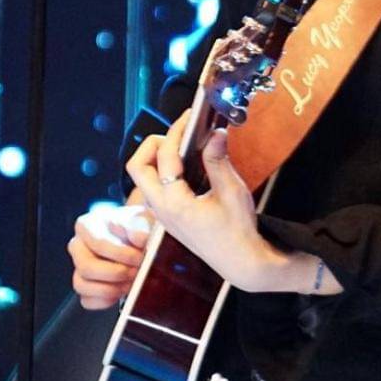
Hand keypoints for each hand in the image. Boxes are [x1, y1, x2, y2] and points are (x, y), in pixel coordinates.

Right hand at [68, 191, 152, 309]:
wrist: (142, 241)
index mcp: (87, 225)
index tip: (140, 257)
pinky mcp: (86, 287)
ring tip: (130, 283)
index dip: (121, 254)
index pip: (98, 243)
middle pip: (86, 267)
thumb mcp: (143, 219)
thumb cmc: (139, 227)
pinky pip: (87, 301)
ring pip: (82, 285)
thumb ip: (140, 225)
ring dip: (110, 289)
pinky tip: (122, 292)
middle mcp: (78, 247)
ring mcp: (79, 268)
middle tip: (136, 272)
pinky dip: (105, 301)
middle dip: (115, 273)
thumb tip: (139, 238)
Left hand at [126, 110, 284, 292]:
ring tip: (184, 145)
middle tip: (179, 132)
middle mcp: (161, 210)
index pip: (165, 156)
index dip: (177, 131)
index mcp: (173, 203)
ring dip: (158, 157)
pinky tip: (188, 166)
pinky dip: (165, 171)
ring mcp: (163, 216)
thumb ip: (218, 161)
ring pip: (145, 179)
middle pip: (138, 167)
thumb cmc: (239, 232)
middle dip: (154, 144)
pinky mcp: (170, 219)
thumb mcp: (231, 192)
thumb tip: (215, 133)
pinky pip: (156, 188)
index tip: (190, 116)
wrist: (242, 264)